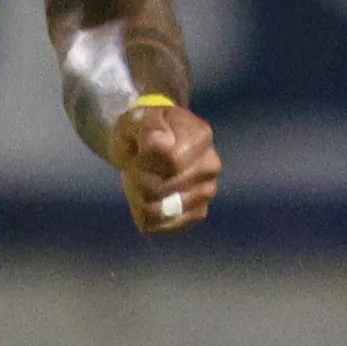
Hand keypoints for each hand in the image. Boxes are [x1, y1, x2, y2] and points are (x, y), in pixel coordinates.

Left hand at [110, 99, 220, 236]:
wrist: (150, 145)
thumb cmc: (144, 130)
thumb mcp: (138, 119)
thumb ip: (148, 126)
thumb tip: (160, 142)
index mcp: (201, 136)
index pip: (170, 160)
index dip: (145, 160)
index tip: (138, 153)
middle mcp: (211, 166)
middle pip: (163, 188)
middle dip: (140, 180)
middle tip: (135, 169)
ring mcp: (206, 191)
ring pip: (162, 210)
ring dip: (141, 198)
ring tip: (140, 183)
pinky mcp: (197, 213)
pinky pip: (163, 226)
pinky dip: (146, 216)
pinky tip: (145, 200)